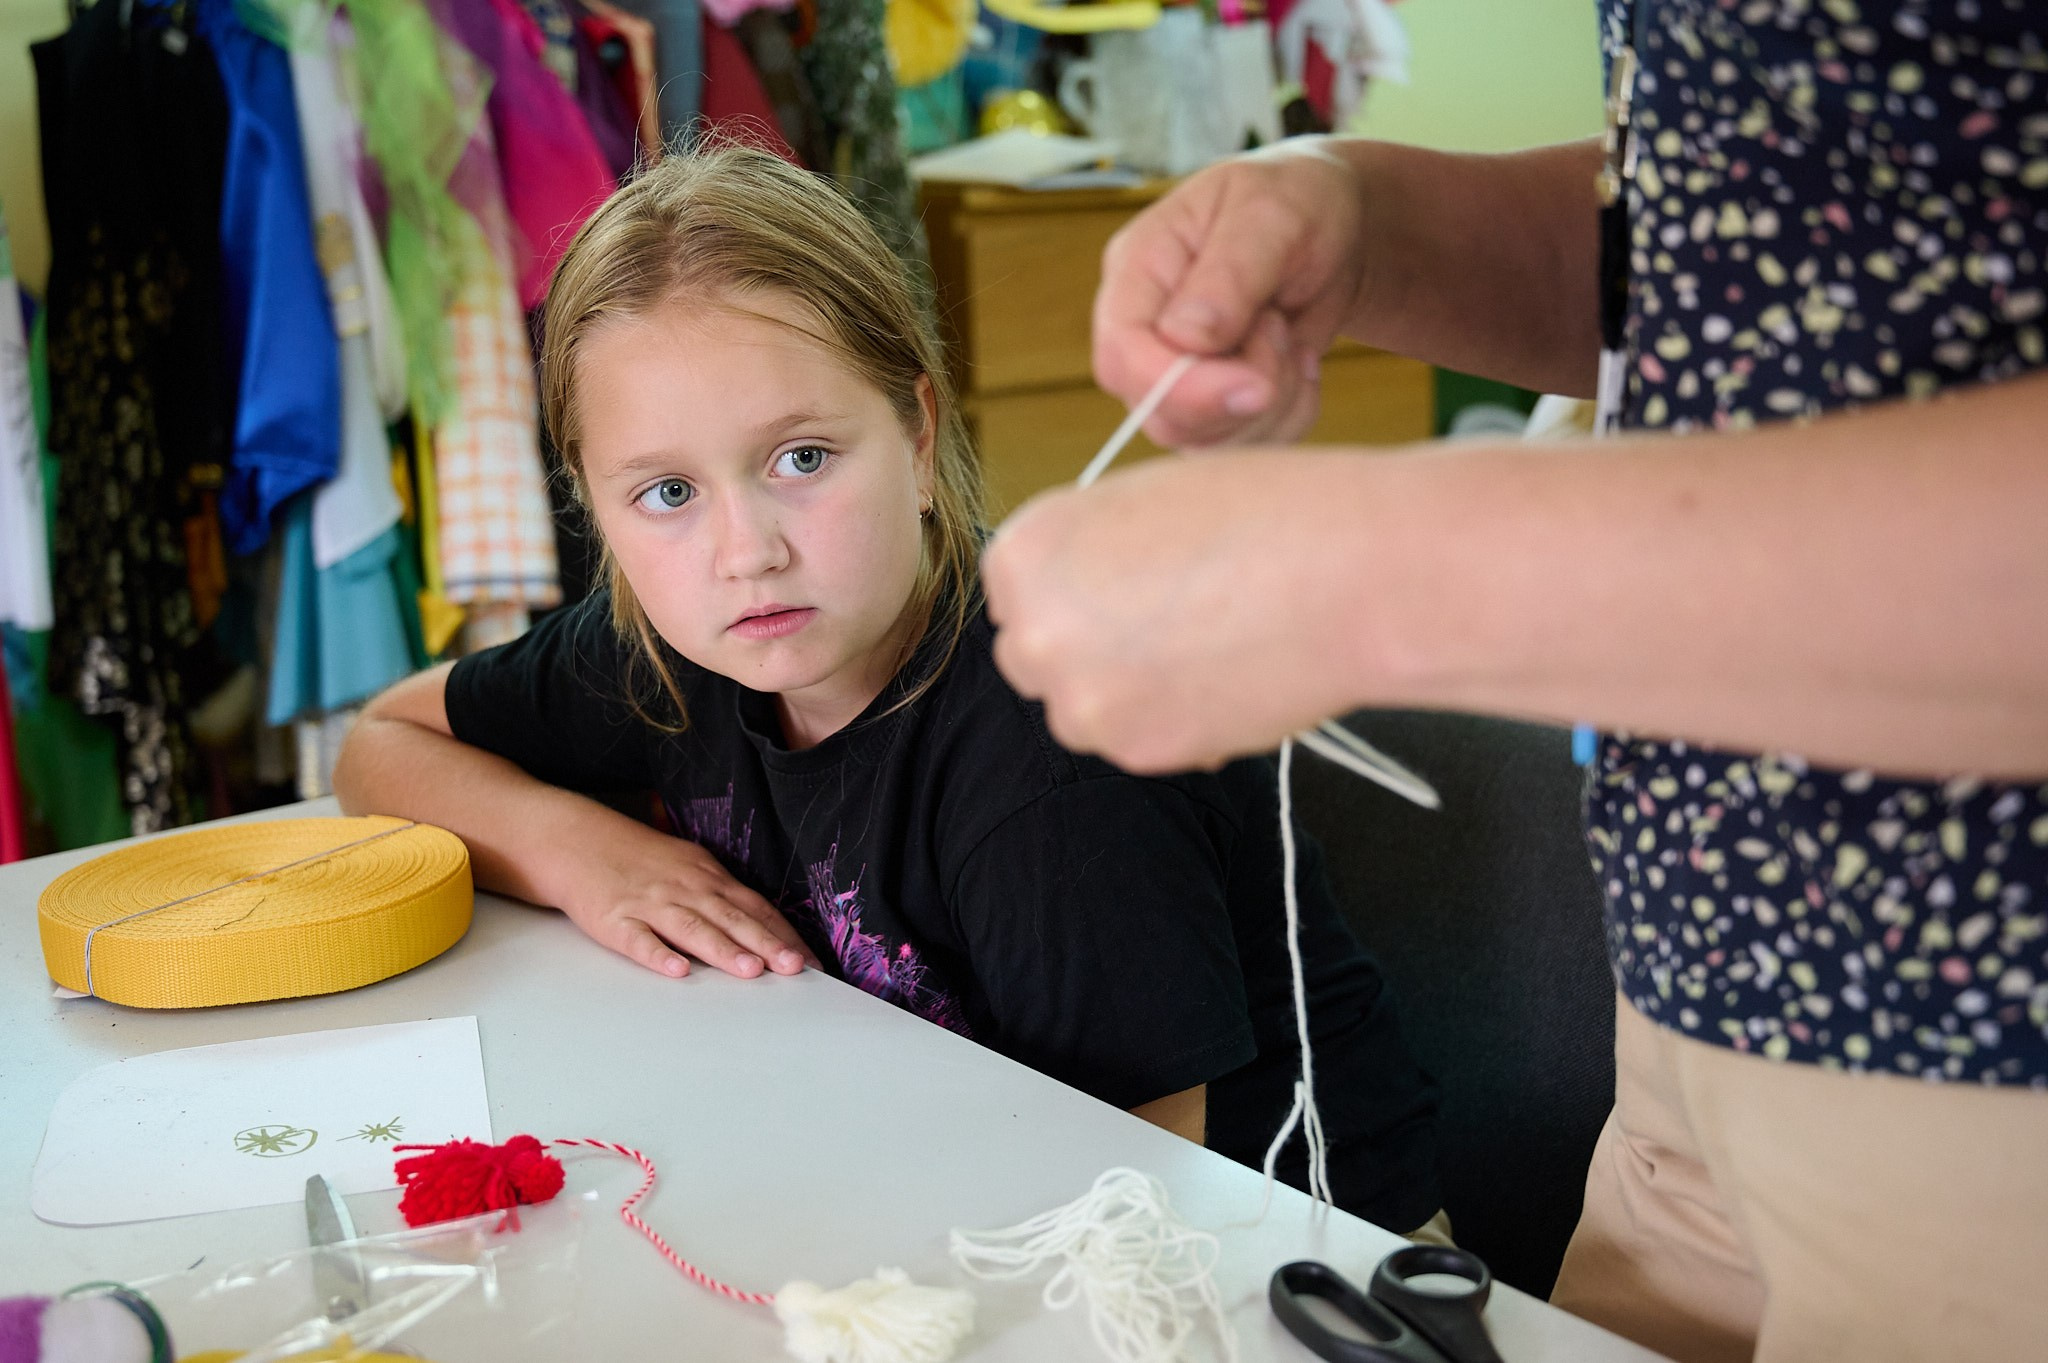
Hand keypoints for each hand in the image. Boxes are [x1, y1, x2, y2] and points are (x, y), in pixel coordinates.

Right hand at [560, 824, 821, 979]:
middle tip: (796, 967)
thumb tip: (764, 925)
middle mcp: (685, 889)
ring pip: (692, 928)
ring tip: (751, 971)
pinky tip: (676, 970)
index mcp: (707, 877)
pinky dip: (658, 954)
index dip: (784, 935)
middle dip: (766, 944)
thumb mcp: (690, 866)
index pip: (755, 907)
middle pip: (732, 919)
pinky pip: (639, 940)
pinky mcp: (615, 921)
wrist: (578, 842)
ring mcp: (650, 905)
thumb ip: (723, 896)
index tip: (812, 961)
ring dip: (723, 950)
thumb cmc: (640, 859)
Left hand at [985, 450, 1384, 771]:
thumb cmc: (1261, 514)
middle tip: (1164, 624)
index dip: (1073, 590)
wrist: (1348, 572)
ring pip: (1085, 709)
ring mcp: (1082, 701)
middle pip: (1035, 658)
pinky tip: (1228, 675)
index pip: (1014, 593)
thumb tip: (1074, 598)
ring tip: (1207, 644)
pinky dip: (1173, 721)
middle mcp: (1035, 632)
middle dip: (1087, 648)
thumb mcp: (1141, 501)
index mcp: (1024, 554)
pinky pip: (1138, 743)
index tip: (1119, 588)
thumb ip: (1086, 552)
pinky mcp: (1137, 752)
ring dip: (1127, 692)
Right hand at [1093, 140, 1369, 448]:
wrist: (1336, 227)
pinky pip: (1245, 446)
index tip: (1256, 385)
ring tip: (1290, 336)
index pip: (1123, 353)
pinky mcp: (1215, 404)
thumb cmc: (1296, 200)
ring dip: (1273, 403)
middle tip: (1282, 329)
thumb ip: (1229, 274)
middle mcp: (1146, 330)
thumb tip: (1186, 337)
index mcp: (1138, 270)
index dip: (1180, 386)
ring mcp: (1177, 373)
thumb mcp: (1272, 215)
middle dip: (1239, 394)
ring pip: (1204, 439)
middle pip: (1158, 412)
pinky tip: (1302, 364)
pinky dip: (1291, 416)